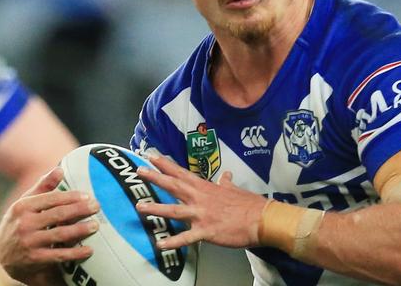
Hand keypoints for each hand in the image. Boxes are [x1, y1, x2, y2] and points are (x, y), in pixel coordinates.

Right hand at [0, 167, 99, 284]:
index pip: (51, 199)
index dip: (71, 197)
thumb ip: (44, 186)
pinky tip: (89, 250)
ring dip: (80, 230)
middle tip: (97, 206)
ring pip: (60, 234)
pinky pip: (59, 255)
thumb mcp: (26, 203)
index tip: (88, 196)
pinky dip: (75, 253)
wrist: (4, 257)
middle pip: (58, 214)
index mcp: (23, 207)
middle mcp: (24, 224)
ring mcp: (29, 243)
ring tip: (95, 225)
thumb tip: (60, 169)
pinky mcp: (34, 260)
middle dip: (80, 210)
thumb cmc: (20, 223)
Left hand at [136, 155, 266, 250]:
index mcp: (206, 187)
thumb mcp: (234, 189)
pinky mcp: (206, 231)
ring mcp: (202, 214)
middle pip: (173, 185)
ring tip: (140, 206)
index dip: (166, 164)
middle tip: (139, 170)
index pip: (182, 172)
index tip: (152, 156)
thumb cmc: (248, 204)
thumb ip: (226, 183)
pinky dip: (173, 241)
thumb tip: (227, 176)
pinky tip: (160, 244)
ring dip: (156, 208)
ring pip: (174, 210)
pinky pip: (186, 238)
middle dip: (155, 177)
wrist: (261, 219)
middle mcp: (200, 198)